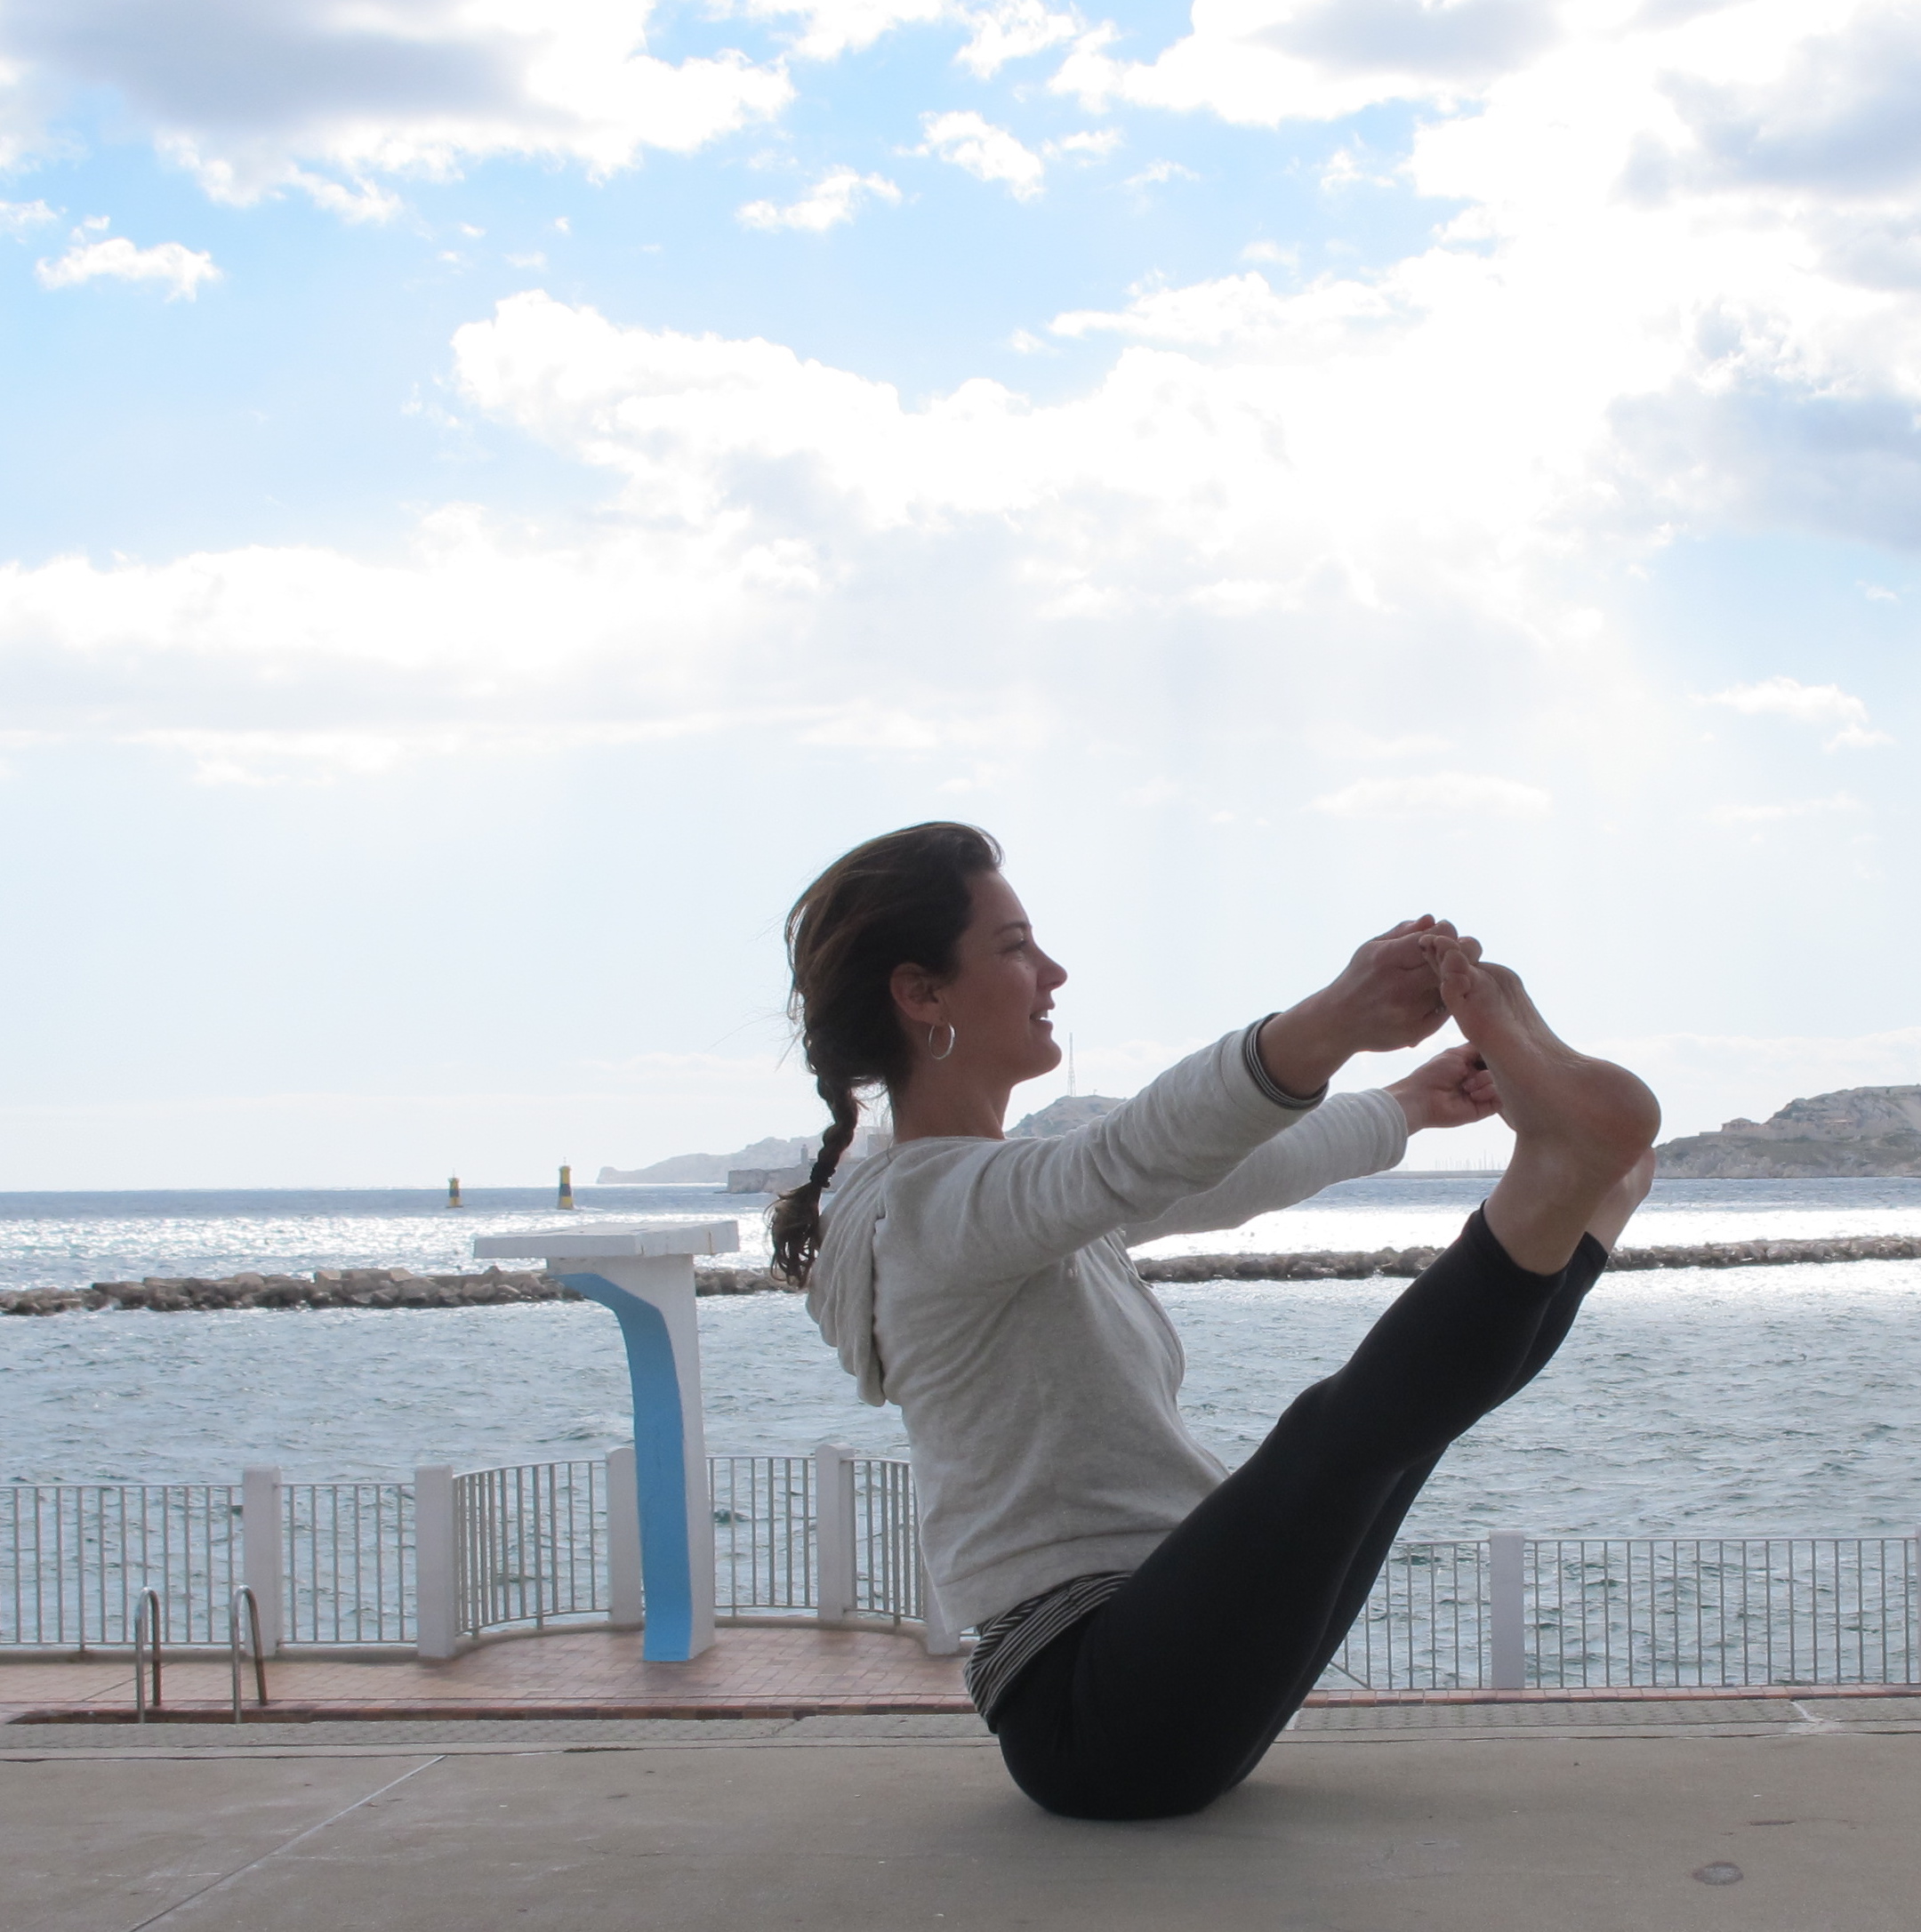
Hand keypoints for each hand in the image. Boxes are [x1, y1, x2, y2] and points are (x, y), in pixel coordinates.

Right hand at [1257, 917, 1468, 1095]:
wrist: (1338, 1023)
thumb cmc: (1358, 978)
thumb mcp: (1371, 948)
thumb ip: (1403, 932)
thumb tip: (1433, 919)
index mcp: (1387, 958)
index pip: (1437, 938)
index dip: (1449, 932)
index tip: (1447, 933)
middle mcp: (1398, 986)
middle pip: (1452, 963)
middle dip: (1464, 953)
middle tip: (1464, 951)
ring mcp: (1408, 1012)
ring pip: (1453, 988)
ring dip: (1459, 977)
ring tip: (1452, 971)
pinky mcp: (1416, 1032)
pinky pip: (1447, 1011)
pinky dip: (1450, 1000)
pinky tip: (1442, 993)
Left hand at [1386, 1043, 1500, 1133]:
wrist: (1422, 1098)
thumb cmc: (1434, 1073)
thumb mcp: (1455, 1053)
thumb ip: (1477, 1047)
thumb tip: (1493, 1040)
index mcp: (1470, 1065)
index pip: (1492, 1057)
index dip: (1495, 1054)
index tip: (1493, 1051)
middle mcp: (1478, 1079)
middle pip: (1500, 1069)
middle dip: (1489, 1068)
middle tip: (1471, 1073)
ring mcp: (1482, 1094)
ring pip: (1502, 1083)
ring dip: (1485, 1082)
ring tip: (1467, 1087)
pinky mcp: (1484, 1109)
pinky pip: (1500, 1099)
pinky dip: (1490, 1093)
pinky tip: (1474, 1095)